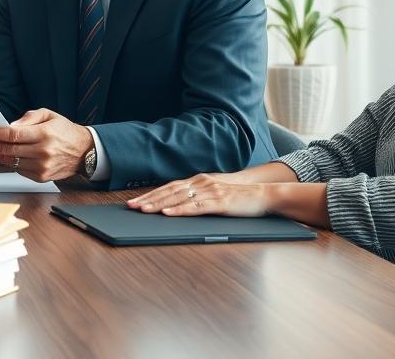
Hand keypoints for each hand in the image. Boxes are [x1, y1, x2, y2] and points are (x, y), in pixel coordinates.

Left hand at [0, 108, 92, 181]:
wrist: (85, 152)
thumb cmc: (64, 130)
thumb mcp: (48, 115)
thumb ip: (28, 118)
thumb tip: (8, 125)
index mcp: (44, 135)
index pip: (13, 135)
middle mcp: (42, 153)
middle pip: (6, 150)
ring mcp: (41, 167)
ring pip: (8, 162)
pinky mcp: (40, 178)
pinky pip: (16, 169)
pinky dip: (4, 161)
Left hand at [127, 173, 270, 216]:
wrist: (263, 195)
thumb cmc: (237, 197)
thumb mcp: (213, 194)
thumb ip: (197, 196)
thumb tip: (176, 205)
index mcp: (198, 181)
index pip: (169, 188)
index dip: (150, 195)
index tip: (134, 202)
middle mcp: (201, 183)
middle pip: (169, 192)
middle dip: (149, 200)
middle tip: (131, 207)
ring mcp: (210, 192)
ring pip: (179, 198)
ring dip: (160, 204)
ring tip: (144, 210)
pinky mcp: (219, 203)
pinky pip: (196, 207)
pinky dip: (181, 210)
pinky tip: (169, 213)